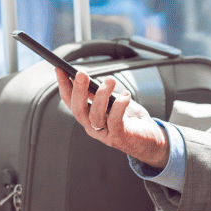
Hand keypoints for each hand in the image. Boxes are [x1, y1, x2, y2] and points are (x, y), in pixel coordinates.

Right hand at [55, 68, 169, 168]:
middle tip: (81, 73)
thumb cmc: (130, 120)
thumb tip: (85, 77)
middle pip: (78, 110)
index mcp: (87, 118)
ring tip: (110, 80)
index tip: (60, 69)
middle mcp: (92, 127)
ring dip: (101, 96)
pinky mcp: (119, 137)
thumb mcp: (112, 103)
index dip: (64, 86)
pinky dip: (119, 106)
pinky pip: (115, 121)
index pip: (70, 102)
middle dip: (78, 90)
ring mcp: (104, 134)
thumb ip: (99, 94)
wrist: (149, 141)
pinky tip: (125, 95)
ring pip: (95, 115)